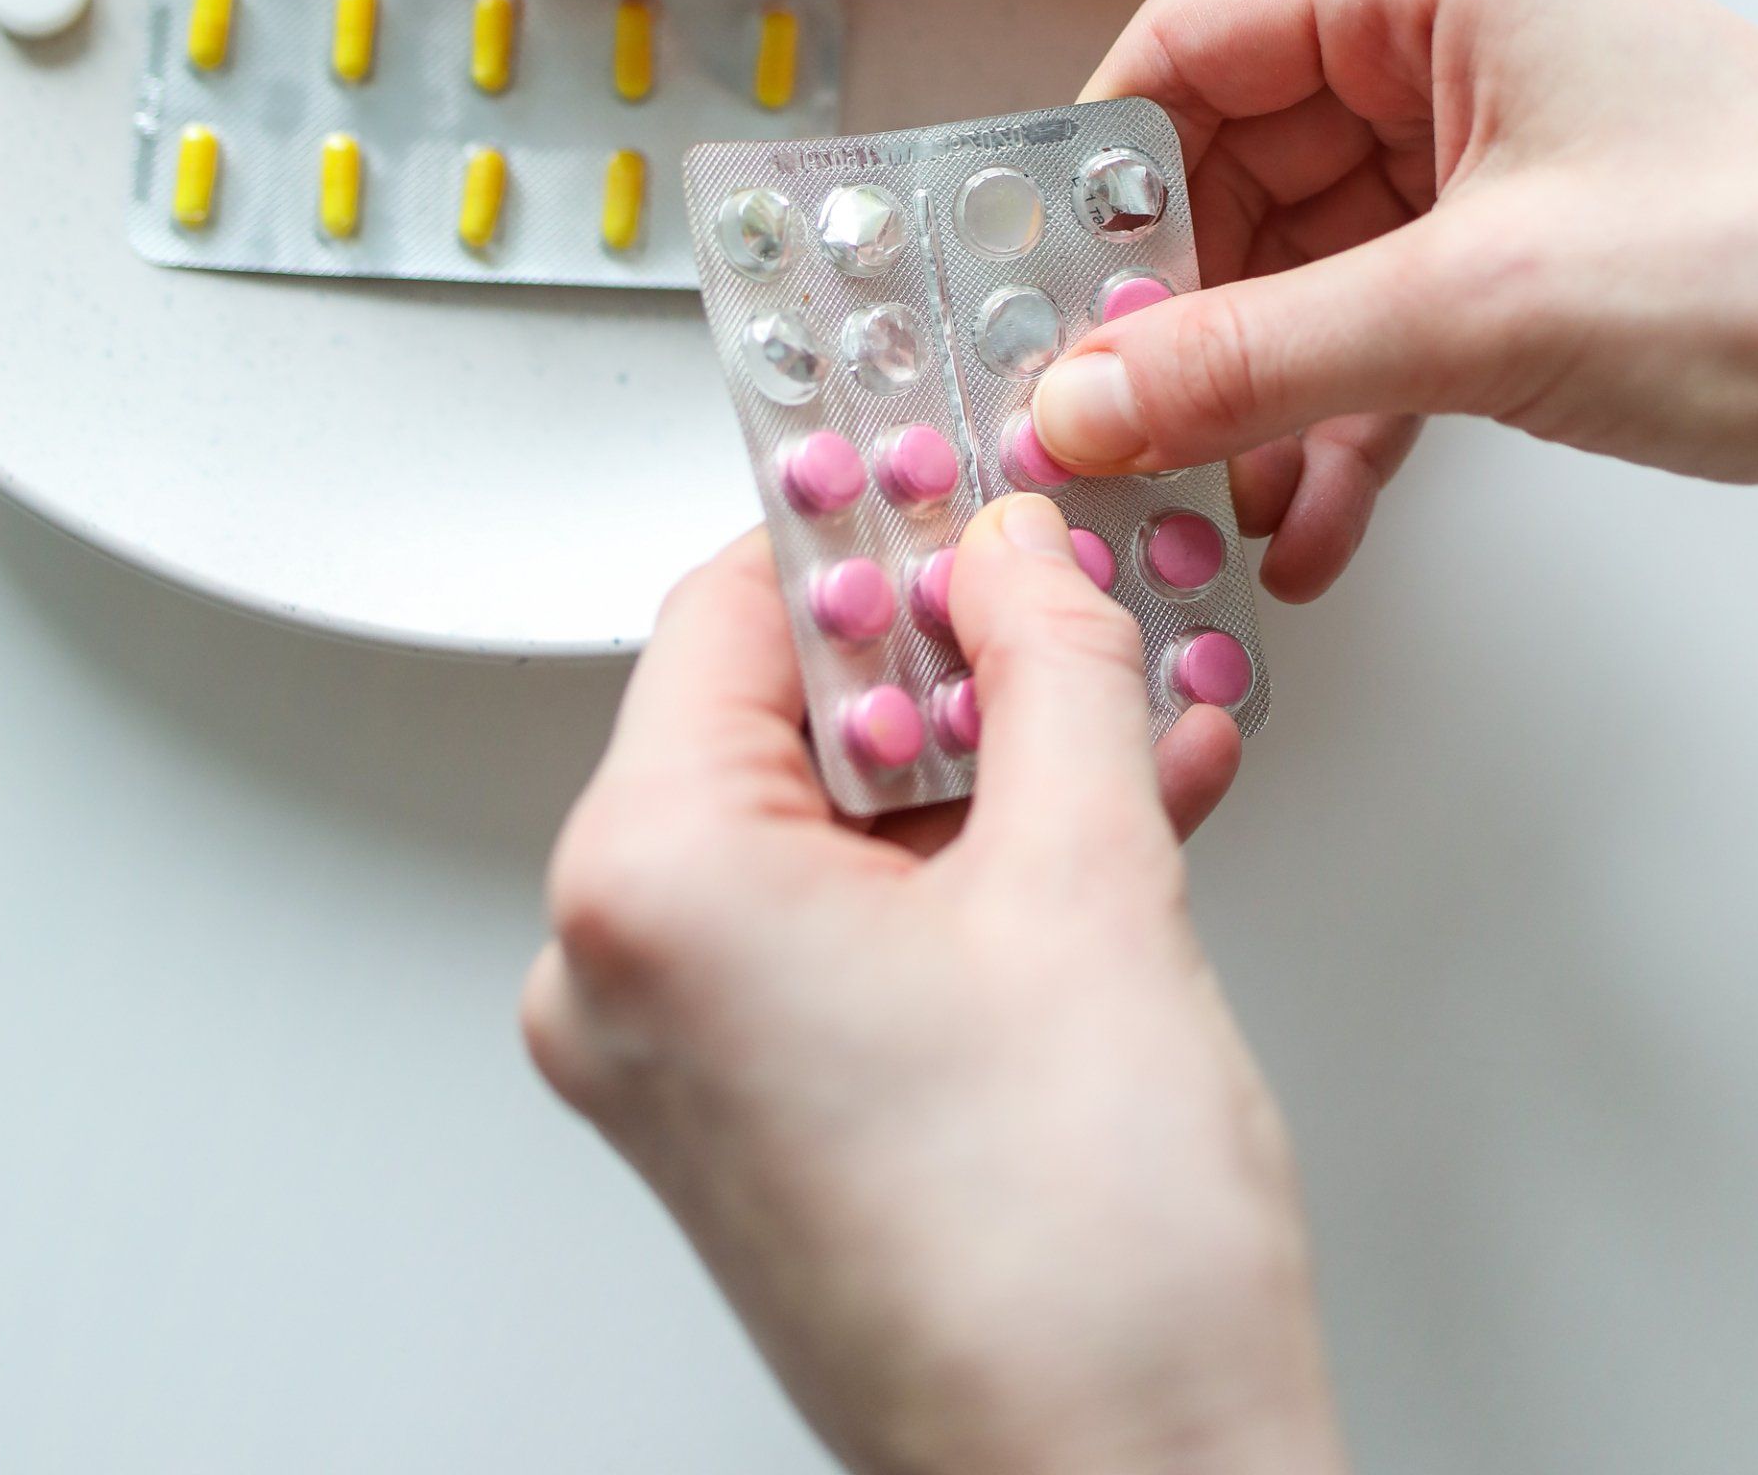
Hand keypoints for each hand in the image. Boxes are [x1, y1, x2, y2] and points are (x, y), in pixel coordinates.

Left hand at [523, 503, 1348, 1474]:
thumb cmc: (1080, 1280)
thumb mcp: (1092, 880)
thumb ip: (1051, 666)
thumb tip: (1017, 555)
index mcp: (651, 889)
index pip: (735, 610)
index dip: (870, 525)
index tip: (961, 477)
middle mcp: (626, 975)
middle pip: (782, 712)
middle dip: (956, 649)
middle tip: (1066, 587)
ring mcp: (682, 1060)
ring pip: (837, 820)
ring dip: (993, 756)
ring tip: (1131, 706)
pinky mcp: (757, 1115)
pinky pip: (852, 925)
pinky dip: (973, 866)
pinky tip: (1113, 818)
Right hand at [1033, 0, 1757, 596]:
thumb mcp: (1475, 311)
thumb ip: (1252, 360)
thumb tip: (1077, 399)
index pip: (1186, 50)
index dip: (1093, 181)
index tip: (1023, 299)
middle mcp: (1441, 47)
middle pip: (1229, 174)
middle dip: (1169, 323)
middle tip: (1098, 434)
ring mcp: (1482, 155)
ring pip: (1297, 273)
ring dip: (1249, 401)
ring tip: (1195, 510)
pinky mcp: (1519, 258)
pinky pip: (1377, 337)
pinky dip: (1336, 429)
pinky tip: (1303, 530)